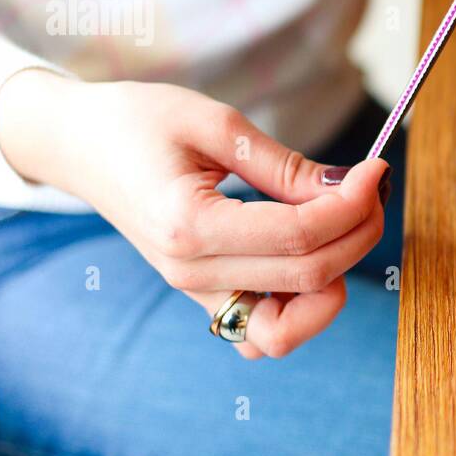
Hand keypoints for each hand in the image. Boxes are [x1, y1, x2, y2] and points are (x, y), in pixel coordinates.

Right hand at [0, 70, 388, 358]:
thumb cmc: (138, 121)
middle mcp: (189, 272)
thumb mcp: (216, 124)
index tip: (376, 170)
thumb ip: (285, 166)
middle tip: (373, 189)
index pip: (299, 236)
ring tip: (343, 228)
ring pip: (287, 329)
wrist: (79, 145)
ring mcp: (194, 293)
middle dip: (359, 233)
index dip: (352, 205)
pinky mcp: (203, 298)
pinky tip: (312, 259)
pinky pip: (262, 334)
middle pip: (307, 278)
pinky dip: (298, 311)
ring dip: (333, 284)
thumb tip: (350, 188)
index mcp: (189, 224)